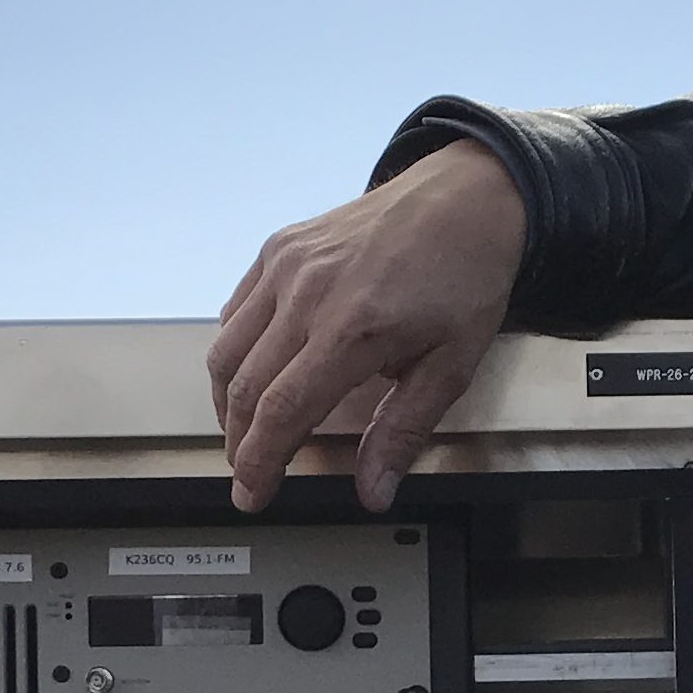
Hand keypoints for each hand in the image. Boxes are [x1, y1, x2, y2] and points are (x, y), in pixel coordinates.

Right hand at [209, 141, 527, 514]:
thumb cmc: (464, 276)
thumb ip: (402, 432)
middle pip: (245, 387)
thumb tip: (373, 491)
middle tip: (250, 474)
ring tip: (247, 433)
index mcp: (352, 329)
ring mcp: (286, 265)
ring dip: (228, 402)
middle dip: (240, 443)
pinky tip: (252, 375)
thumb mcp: (451, 366)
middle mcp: (308, 294)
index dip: (259, 462)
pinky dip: (233, 352)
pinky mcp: (279, 247)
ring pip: (227, 350)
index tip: (252, 494)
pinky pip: (235, 311)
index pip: (282, 411)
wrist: (465, 198)